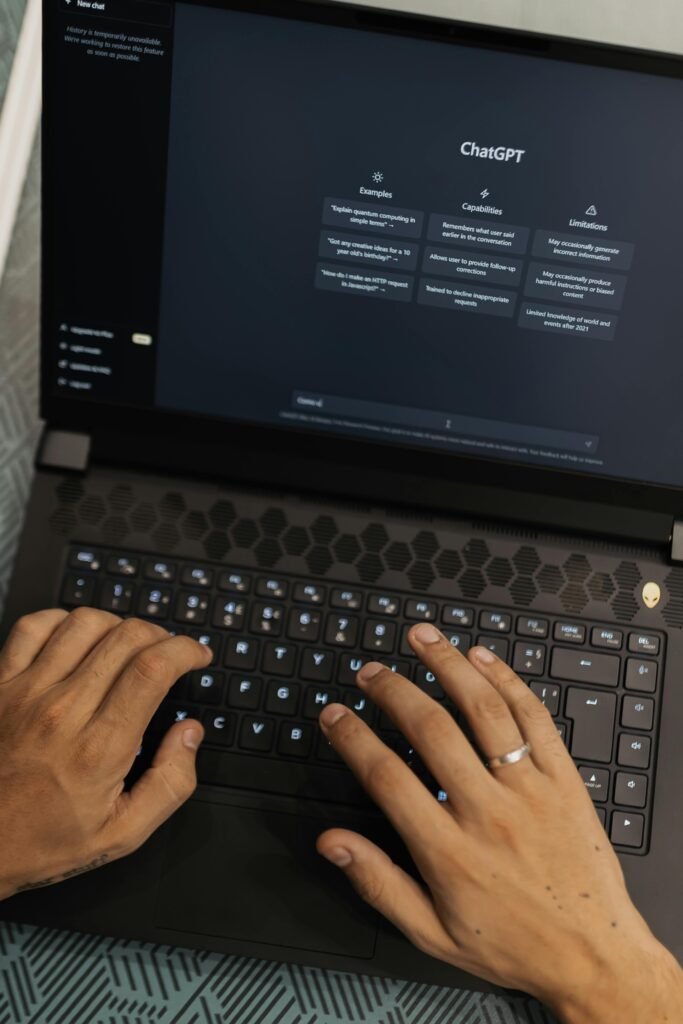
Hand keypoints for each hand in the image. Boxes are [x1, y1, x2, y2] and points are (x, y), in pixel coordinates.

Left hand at [0, 607, 209, 897]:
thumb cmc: (44, 841)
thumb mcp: (123, 834)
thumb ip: (170, 784)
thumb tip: (189, 733)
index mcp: (99, 748)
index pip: (152, 668)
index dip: (185, 650)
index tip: (197, 655)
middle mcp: (63, 711)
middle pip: (125, 637)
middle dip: (161, 635)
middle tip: (169, 653)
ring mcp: (26, 693)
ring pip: (84, 623)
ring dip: (118, 625)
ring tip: (128, 645)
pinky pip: (33, 627)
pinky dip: (62, 620)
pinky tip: (77, 638)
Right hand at [316, 625, 682, 1023]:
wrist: (594, 957)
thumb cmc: (513, 944)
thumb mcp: (432, 933)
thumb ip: (378, 883)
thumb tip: (332, 843)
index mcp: (448, 851)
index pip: (386, 776)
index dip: (352, 737)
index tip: (334, 714)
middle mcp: (487, 812)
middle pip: (431, 729)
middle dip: (392, 690)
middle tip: (371, 672)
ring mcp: (529, 791)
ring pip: (483, 710)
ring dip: (448, 666)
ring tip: (422, 638)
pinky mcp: (564, 781)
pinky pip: (535, 719)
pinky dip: (508, 681)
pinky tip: (483, 659)